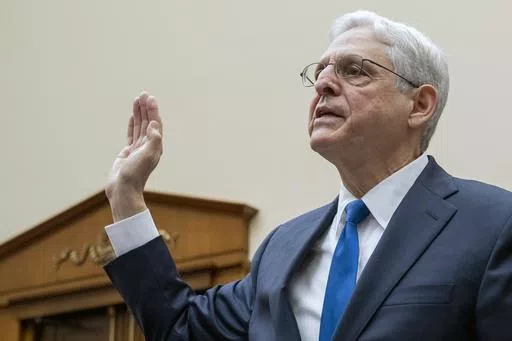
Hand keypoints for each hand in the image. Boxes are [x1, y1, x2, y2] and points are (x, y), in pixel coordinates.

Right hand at [105, 92, 162, 221]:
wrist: (123, 190)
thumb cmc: (135, 174)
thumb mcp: (147, 156)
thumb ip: (153, 139)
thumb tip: (155, 124)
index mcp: (155, 146)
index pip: (155, 124)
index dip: (153, 110)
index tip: (149, 98)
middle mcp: (148, 146)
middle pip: (148, 122)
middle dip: (145, 108)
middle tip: (142, 94)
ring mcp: (138, 149)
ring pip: (139, 126)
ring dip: (138, 113)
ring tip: (136, 100)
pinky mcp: (128, 152)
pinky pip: (131, 134)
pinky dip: (132, 124)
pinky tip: (131, 117)